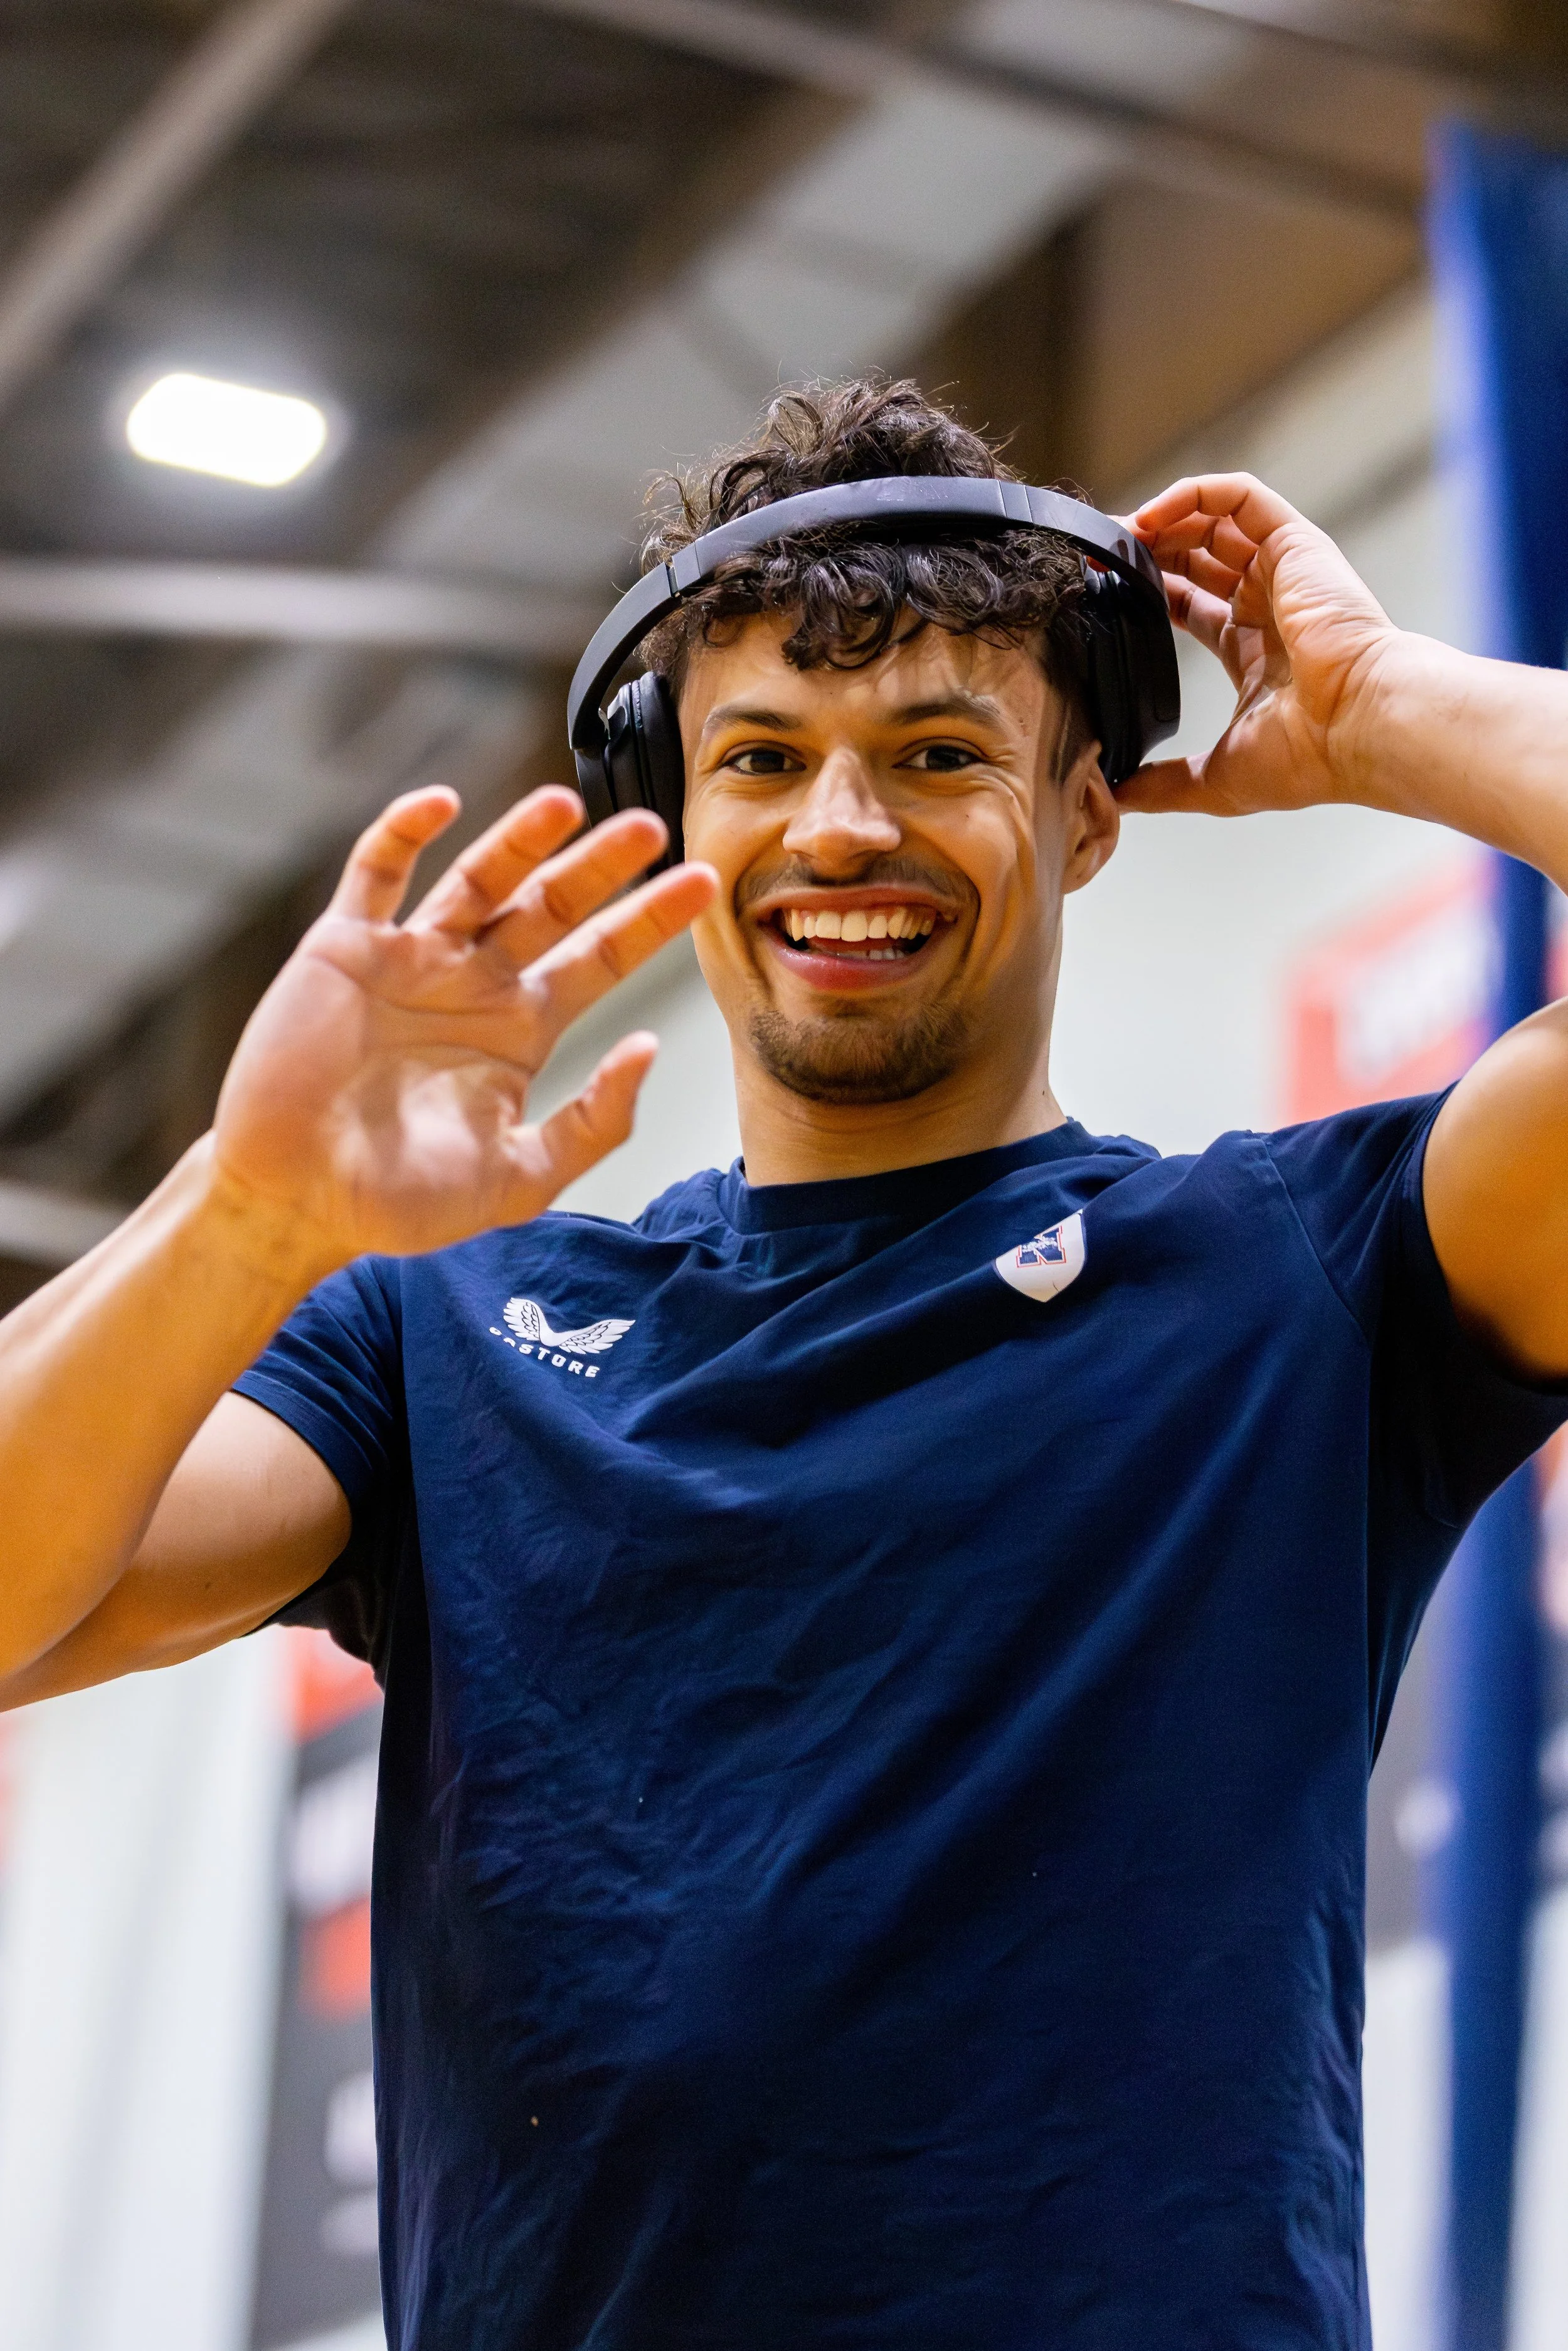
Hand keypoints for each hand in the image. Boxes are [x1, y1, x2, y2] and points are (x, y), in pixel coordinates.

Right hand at [210, 785, 716, 1268]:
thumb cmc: (400, 1204)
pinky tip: (443, 804)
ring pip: (477, 877)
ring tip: (565, 803)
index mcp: (520, 1031)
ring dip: (518, 837)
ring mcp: (409, 959)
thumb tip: (648, 1049)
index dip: (648, 921)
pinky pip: (376, 872)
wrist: (295, 1204)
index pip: (600, 959)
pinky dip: (405, 831)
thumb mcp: (521, 1178)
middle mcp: (473, 984)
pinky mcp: (344, 948)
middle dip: (599, 864)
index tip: (703, 884)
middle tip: (650, 824)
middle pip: (550, 905)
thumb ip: (593, 1123)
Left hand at [1119, 473, 1401, 816]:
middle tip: (1101, 559)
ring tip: (1117, 535)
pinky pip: (1239, 496)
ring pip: (1214, 521)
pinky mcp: (1295, 543)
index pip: (1192, 604)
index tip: (1105, 594)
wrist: (1359, 727)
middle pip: (1198, 557)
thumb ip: (1163, 786)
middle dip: (1148, 552)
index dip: (1150, 594)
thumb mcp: (1217, 780)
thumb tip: (1114, 800)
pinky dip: (1193, 494)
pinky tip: (1150, 515)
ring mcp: (1285, 570)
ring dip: (1162, 520)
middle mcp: (1271, 604)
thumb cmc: (1308, 757)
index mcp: (1255, 651)